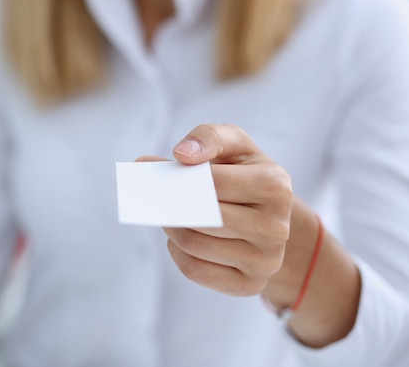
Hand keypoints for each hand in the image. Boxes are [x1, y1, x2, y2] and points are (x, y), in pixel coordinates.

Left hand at [153, 124, 292, 295]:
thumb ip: (209, 137)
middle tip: (152, 194)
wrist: (274, 219)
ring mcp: (266, 261)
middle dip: (170, 203)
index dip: (177, 175)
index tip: (146, 167)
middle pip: (201, 216)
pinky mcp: (250, 286)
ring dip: (171, 227)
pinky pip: (194, 270)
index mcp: (276, 186)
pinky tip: (180, 238)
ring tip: (169, 213)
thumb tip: (182, 154)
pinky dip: (177, 251)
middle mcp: (276, 227)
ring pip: (194, 243)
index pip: (214, 183)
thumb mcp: (236, 145)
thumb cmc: (245, 175)